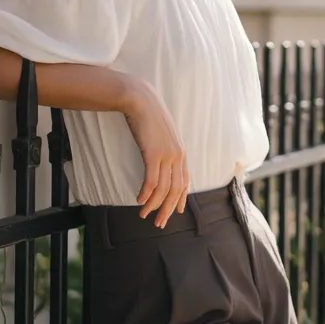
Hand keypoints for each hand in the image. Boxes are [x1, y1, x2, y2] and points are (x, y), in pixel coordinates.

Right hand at [122, 79, 190, 226]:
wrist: (141, 100)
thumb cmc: (148, 116)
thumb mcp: (161, 134)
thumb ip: (164, 147)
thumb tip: (159, 159)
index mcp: (180, 152)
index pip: (184, 182)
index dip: (180, 199)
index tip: (176, 212)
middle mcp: (177, 156)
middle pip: (175, 190)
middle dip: (167, 209)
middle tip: (159, 223)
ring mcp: (167, 155)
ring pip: (163, 189)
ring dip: (154, 205)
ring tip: (144, 215)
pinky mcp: (153, 154)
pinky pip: (151, 180)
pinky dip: (146, 194)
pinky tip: (139, 200)